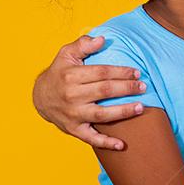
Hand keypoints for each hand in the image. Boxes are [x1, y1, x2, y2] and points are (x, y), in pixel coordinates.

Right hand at [34, 35, 146, 149]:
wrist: (40, 97)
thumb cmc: (59, 72)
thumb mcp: (66, 54)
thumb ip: (83, 44)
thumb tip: (102, 39)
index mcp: (71, 76)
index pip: (102, 73)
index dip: (121, 72)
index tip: (137, 73)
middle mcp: (72, 96)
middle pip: (105, 91)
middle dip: (127, 88)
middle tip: (143, 87)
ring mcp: (73, 114)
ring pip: (102, 114)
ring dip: (123, 112)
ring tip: (141, 108)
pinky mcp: (73, 129)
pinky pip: (91, 138)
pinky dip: (106, 143)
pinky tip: (122, 145)